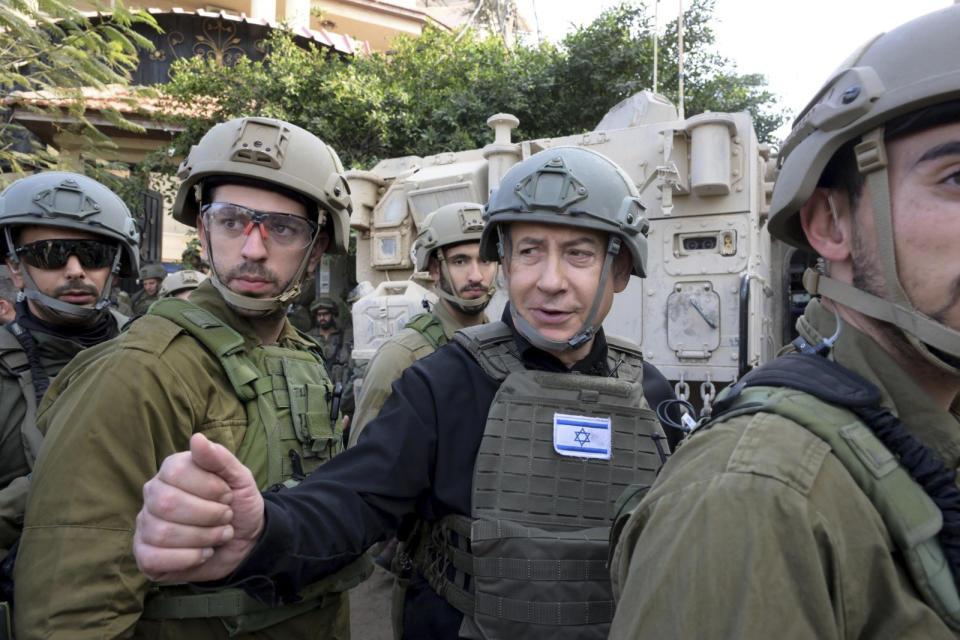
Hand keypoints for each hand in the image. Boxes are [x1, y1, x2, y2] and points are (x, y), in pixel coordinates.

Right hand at [134, 433, 263, 582]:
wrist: (245, 543)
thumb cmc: (238, 506)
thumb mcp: (240, 479)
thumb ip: (220, 459)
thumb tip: (197, 438)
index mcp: (172, 470)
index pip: (176, 472)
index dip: (209, 487)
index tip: (228, 495)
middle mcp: (153, 495)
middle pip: (167, 504)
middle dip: (208, 514)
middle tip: (226, 517)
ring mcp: (145, 525)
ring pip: (162, 533)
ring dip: (203, 537)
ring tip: (218, 535)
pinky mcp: (145, 555)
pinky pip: (154, 558)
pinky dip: (189, 558)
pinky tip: (203, 553)